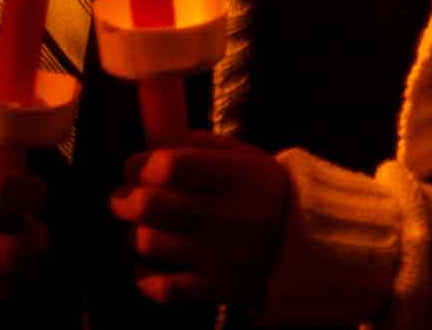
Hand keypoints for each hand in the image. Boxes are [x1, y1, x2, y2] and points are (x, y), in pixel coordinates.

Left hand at [110, 133, 291, 305]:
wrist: (307, 240)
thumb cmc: (263, 190)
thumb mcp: (242, 155)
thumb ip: (197, 144)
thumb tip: (149, 146)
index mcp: (234, 175)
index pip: (170, 165)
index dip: (142, 164)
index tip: (138, 167)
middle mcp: (225, 214)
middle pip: (150, 204)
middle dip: (124, 199)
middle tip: (124, 198)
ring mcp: (219, 255)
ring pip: (149, 243)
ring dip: (135, 233)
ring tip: (142, 227)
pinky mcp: (216, 288)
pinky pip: (164, 288)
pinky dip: (145, 277)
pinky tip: (147, 266)